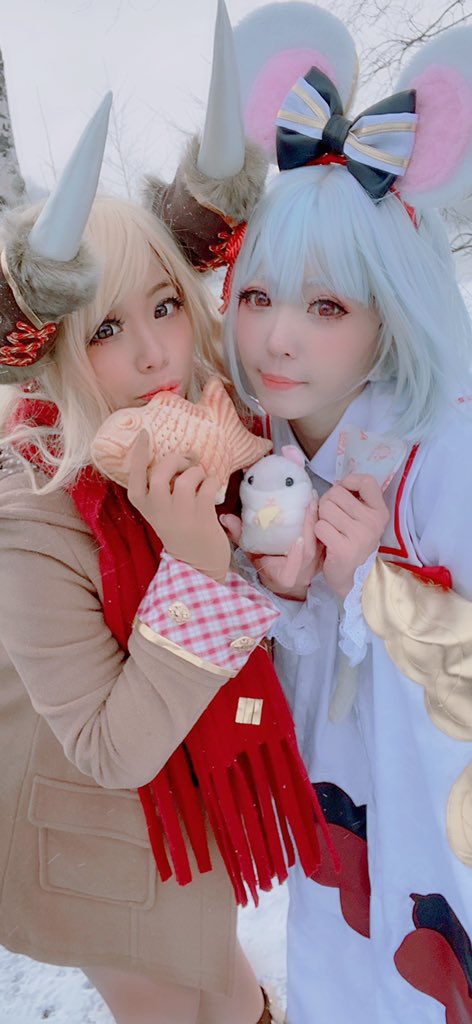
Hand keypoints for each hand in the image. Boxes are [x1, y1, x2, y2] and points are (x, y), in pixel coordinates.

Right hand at [127, 431, 230, 582]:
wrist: (197, 564)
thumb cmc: (180, 530)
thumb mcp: (162, 510)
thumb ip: (164, 487)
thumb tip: (185, 455)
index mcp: (144, 505)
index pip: (135, 475)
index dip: (139, 452)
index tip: (144, 433)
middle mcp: (158, 508)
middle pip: (162, 470)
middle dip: (177, 460)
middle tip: (187, 462)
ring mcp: (180, 512)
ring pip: (187, 476)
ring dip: (198, 472)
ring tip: (201, 480)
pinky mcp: (201, 515)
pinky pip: (208, 484)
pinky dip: (212, 481)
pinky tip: (211, 489)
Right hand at [221, 497, 322, 600]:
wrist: (286, 580)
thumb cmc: (266, 565)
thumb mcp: (251, 553)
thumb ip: (239, 536)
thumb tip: (225, 517)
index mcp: (285, 576)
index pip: (292, 568)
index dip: (296, 555)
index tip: (298, 540)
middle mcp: (303, 571)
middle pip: (309, 550)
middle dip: (310, 525)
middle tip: (307, 502)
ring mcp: (316, 564)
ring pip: (318, 542)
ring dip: (317, 519)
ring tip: (313, 498)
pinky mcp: (322, 555)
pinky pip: (323, 537)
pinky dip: (321, 521)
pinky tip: (318, 505)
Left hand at [314, 473, 388, 597]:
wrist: (354, 579)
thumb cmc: (353, 544)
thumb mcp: (362, 520)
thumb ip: (354, 500)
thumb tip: (336, 483)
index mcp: (379, 511)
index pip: (367, 481)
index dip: (349, 482)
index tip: (343, 492)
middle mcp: (373, 522)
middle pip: (336, 493)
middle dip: (327, 503)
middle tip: (331, 519)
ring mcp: (360, 536)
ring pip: (324, 509)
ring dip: (321, 519)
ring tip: (329, 531)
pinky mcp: (344, 549)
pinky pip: (319, 526)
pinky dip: (317, 533)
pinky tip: (326, 542)